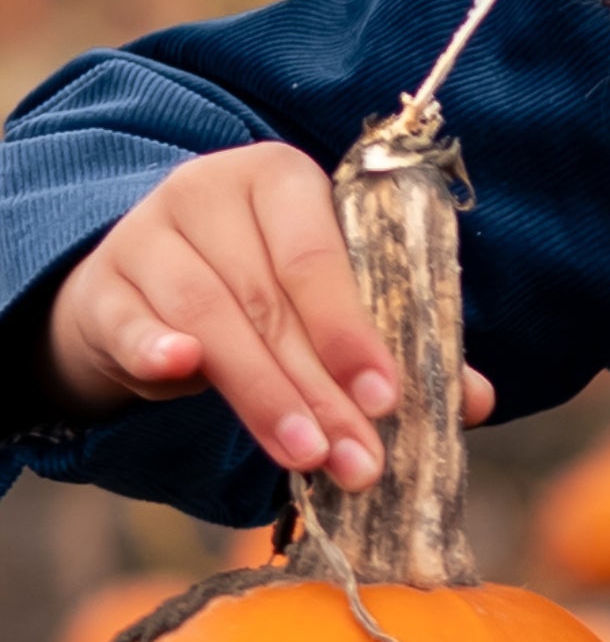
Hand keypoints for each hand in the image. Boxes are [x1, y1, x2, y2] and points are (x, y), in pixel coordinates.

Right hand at [43, 142, 495, 482]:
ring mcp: (146, 235)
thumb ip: (399, 343)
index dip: (353, 330)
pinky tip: (180, 372)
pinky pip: (129, 321)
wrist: (151, 289)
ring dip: (262, 394)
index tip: (388, 398)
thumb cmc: (268, 294)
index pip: (318, 255)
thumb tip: (475, 401)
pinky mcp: (101, 287)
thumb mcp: (330, 308)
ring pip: (208, 317)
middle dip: (322, 390)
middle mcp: (206, 192)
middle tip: (361, 461)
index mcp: (280, 180)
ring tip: (308, 457)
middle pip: (270, 301)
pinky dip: (154, 347)